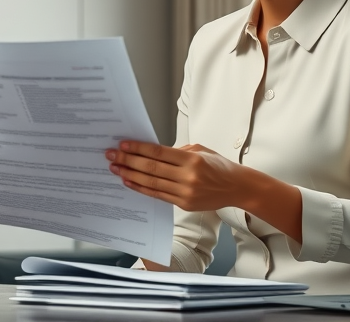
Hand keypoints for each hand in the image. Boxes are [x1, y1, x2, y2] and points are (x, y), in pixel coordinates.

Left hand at [105, 141, 242, 211]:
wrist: (237, 188)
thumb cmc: (219, 166)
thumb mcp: (200, 150)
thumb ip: (177, 151)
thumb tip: (152, 152)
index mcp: (192, 159)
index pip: (158, 153)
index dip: (138, 149)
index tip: (123, 145)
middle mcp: (188, 176)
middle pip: (151, 168)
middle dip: (128, 161)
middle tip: (111, 156)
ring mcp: (186, 192)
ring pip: (152, 183)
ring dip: (131, 175)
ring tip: (116, 169)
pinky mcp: (184, 204)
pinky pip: (158, 195)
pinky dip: (142, 188)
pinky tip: (129, 182)